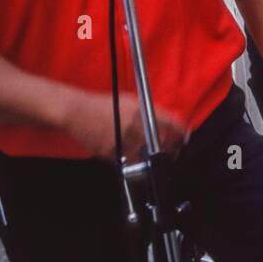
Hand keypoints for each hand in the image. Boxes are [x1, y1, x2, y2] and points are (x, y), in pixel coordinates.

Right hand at [64, 89, 187, 161]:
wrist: (76, 111)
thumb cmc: (104, 104)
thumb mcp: (131, 101)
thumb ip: (149, 111)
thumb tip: (168, 121)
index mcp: (140, 110)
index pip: (169, 123)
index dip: (181, 131)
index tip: (186, 137)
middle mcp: (133, 125)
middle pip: (160, 143)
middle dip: (169, 148)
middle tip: (172, 151)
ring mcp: (121, 140)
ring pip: (145, 155)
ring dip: (150, 157)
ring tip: (152, 156)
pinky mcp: (109, 152)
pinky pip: (126, 160)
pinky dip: (131, 159)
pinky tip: (130, 154)